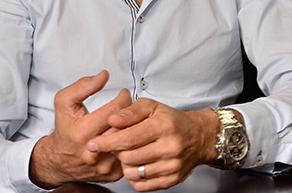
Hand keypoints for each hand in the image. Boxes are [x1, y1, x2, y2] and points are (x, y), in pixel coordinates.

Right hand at [29, 71, 132, 188]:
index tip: (124, 94)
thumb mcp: (64, 102)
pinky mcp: (112, 174)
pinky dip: (132, 144)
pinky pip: (130, 155)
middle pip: (123, 127)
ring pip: (130, 142)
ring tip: (129, 119)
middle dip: (130, 112)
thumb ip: (83, 86)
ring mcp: (104, 165)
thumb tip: (103, 75)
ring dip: (134, 128)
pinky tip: (127, 135)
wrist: (59, 160)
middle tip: (129, 105)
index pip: (114, 111)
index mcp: (82, 133)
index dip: (123, 98)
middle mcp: (93, 151)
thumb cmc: (64, 128)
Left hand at [86, 100, 218, 191]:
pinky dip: (134, 176)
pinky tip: (137, 164)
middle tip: (117, 145)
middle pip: (129, 157)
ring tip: (129, 153)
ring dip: (125, 164)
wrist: (198, 137)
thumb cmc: (171, 120)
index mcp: (163, 126)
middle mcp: (170, 147)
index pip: (129, 138)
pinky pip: (142, 185)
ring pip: (133, 173)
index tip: (93, 143)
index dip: (107, 142)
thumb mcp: (151, 106)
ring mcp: (172, 166)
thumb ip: (129, 111)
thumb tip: (112, 119)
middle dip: (116, 152)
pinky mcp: (171, 180)